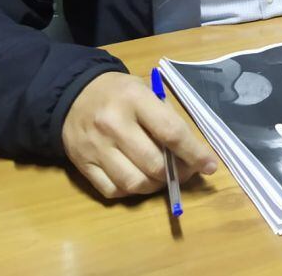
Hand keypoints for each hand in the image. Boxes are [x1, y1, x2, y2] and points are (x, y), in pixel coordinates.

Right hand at [62, 71, 218, 198]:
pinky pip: (113, 191)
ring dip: (156, 186)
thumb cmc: (118, 92)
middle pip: (154, 163)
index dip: (194, 153)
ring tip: (163, 177)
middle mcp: (113, 124)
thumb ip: (165, 117)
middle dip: (177, 173)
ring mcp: (96, 147)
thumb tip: (190, 152)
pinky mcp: (82, 165)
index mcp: (134, 99)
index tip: (209, 165)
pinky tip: (138, 179)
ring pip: (134, 183)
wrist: (71, 94)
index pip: (171, 132)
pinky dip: (131, 191)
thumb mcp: (144, 90)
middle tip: (186, 171)